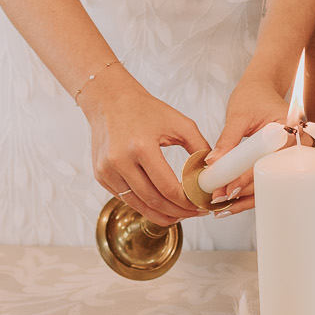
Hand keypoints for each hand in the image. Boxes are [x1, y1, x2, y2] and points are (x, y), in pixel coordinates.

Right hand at [83, 68, 209, 226]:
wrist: (110, 100)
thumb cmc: (146, 109)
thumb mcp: (180, 123)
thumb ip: (200, 147)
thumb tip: (213, 173)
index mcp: (141, 146)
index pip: (168, 188)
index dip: (187, 203)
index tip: (201, 206)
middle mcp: (120, 161)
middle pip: (153, 201)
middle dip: (177, 212)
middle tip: (194, 213)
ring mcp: (107, 170)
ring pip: (138, 205)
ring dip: (161, 214)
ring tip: (179, 213)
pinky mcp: (101, 176)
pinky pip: (126, 199)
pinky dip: (144, 205)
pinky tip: (160, 203)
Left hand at [204, 69, 291, 211]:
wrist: (262, 88)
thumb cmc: (254, 96)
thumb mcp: (239, 115)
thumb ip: (227, 140)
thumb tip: (212, 163)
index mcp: (291, 132)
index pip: (267, 163)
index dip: (246, 180)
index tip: (227, 190)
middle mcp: (295, 148)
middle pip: (270, 179)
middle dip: (243, 194)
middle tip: (219, 202)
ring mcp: (287, 157)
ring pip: (267, 184)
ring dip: (244, 198)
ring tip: (220, 207)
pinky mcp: (276, 162)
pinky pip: (264, 180)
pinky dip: (247, 190)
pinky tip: (230, 202)